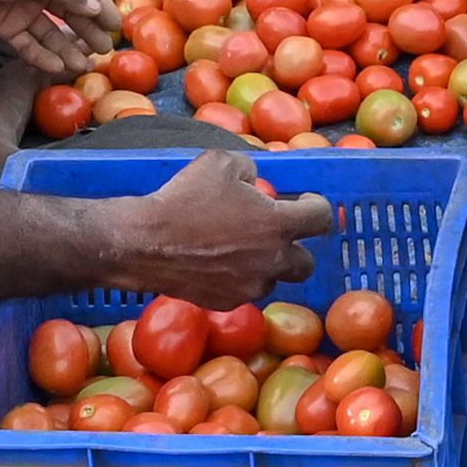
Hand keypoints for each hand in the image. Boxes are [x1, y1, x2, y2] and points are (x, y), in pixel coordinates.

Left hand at [0, 0, 114, 75]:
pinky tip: (58, 67)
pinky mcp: (5, 29)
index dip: (99, 4)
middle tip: (105, 49)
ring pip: (51, 33)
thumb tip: (94, 8)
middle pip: (70, 12)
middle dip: (88, 30)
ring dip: (68, 48)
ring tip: (85, 65)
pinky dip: (43, 56)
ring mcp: (21, 10)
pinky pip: (29, 45)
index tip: (116, 24)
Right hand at [115, 150, 338, 302]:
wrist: (145, 243)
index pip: (321, 218)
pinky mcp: (228, 302)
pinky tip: (218, 265)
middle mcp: (273, 260)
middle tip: (277, 233)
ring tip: (241, 249)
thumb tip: (255, 183)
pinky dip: (239, 279)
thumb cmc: (185, 199)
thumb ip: (250, 169)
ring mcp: (251, 286)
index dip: (316, 206)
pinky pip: (244, 291)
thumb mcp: (222, 163)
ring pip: (273, 279)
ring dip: (266, 265)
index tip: (305, 201)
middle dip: (297, 247)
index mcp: (278, 225)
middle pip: (307, 263)